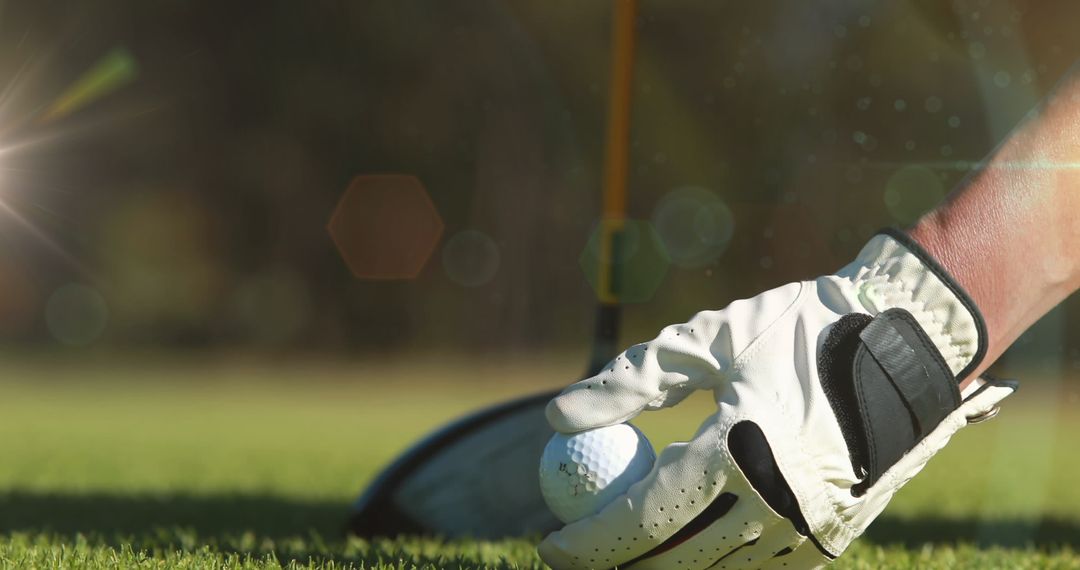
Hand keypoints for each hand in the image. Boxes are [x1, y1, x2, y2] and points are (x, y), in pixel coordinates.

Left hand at [538, 230, 1016, 569]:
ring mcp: (812, 529)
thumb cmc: (796, 329)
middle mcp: (779, 503)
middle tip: (579, 556)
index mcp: (741, 451)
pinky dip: (717, 566)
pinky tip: (686, 552)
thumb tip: (555, 419)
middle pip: (676, 562)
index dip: (589, 542)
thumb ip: (628, 381)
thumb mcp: (705, 341)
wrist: (908, 343)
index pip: (644, 518)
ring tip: (625, 556)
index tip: (549, 545)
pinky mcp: (834, 538)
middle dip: (616, 568)